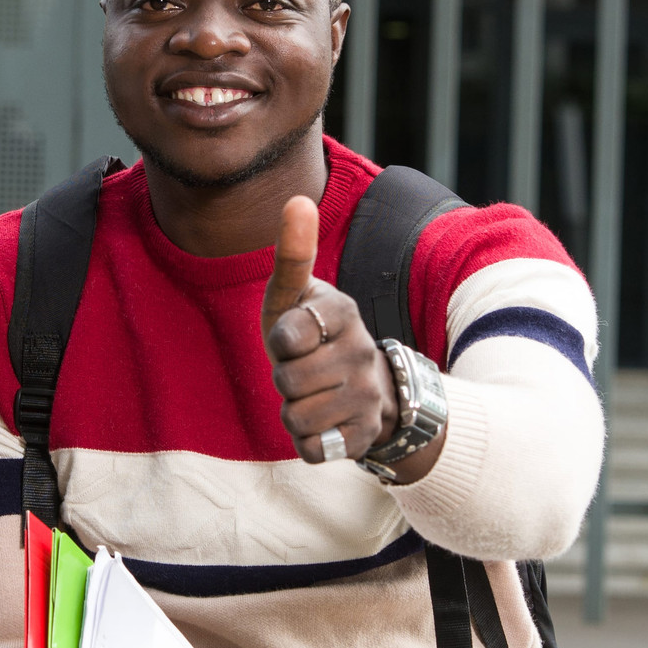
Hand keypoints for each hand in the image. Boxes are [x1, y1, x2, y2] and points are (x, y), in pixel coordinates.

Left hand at [260, 195, 396, 466]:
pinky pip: (312, 448)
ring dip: (292, 411)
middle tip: (302, 369)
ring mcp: (367, 396)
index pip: (288, 335)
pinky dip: (307, 441)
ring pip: (297, 416)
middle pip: (287, 380)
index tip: (295, 336)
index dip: (281, 341)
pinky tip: (323, 423)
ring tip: (311, 395)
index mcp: (343, 312)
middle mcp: (362, 352)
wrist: (364, 388)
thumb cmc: (312, 335)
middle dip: (283, 379)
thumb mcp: (296, 295)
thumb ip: (293, 255)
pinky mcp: (364, 435)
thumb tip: (297, 200)